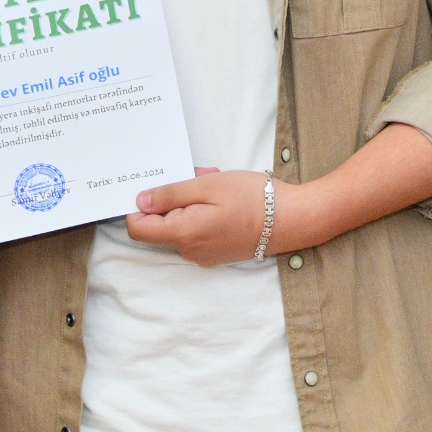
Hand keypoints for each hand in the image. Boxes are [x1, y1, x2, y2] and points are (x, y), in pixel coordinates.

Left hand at [126, 167, 284, 264]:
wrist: (293, 220)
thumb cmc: (253, 199)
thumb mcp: (207, 186)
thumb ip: (170, 194)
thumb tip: (140, 202)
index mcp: (183, 234)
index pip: (138, 228)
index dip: (138, 206)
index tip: (154, 186)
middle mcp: (190, 251)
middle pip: (161, 225)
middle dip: (173, 197)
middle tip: (198, 176)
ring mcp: (204, 255)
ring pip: (181, 225)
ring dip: (191, 202)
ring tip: (215, 182)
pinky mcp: (217, 253)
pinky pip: (197, 231)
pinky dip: (203, 212)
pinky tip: (224, 198)